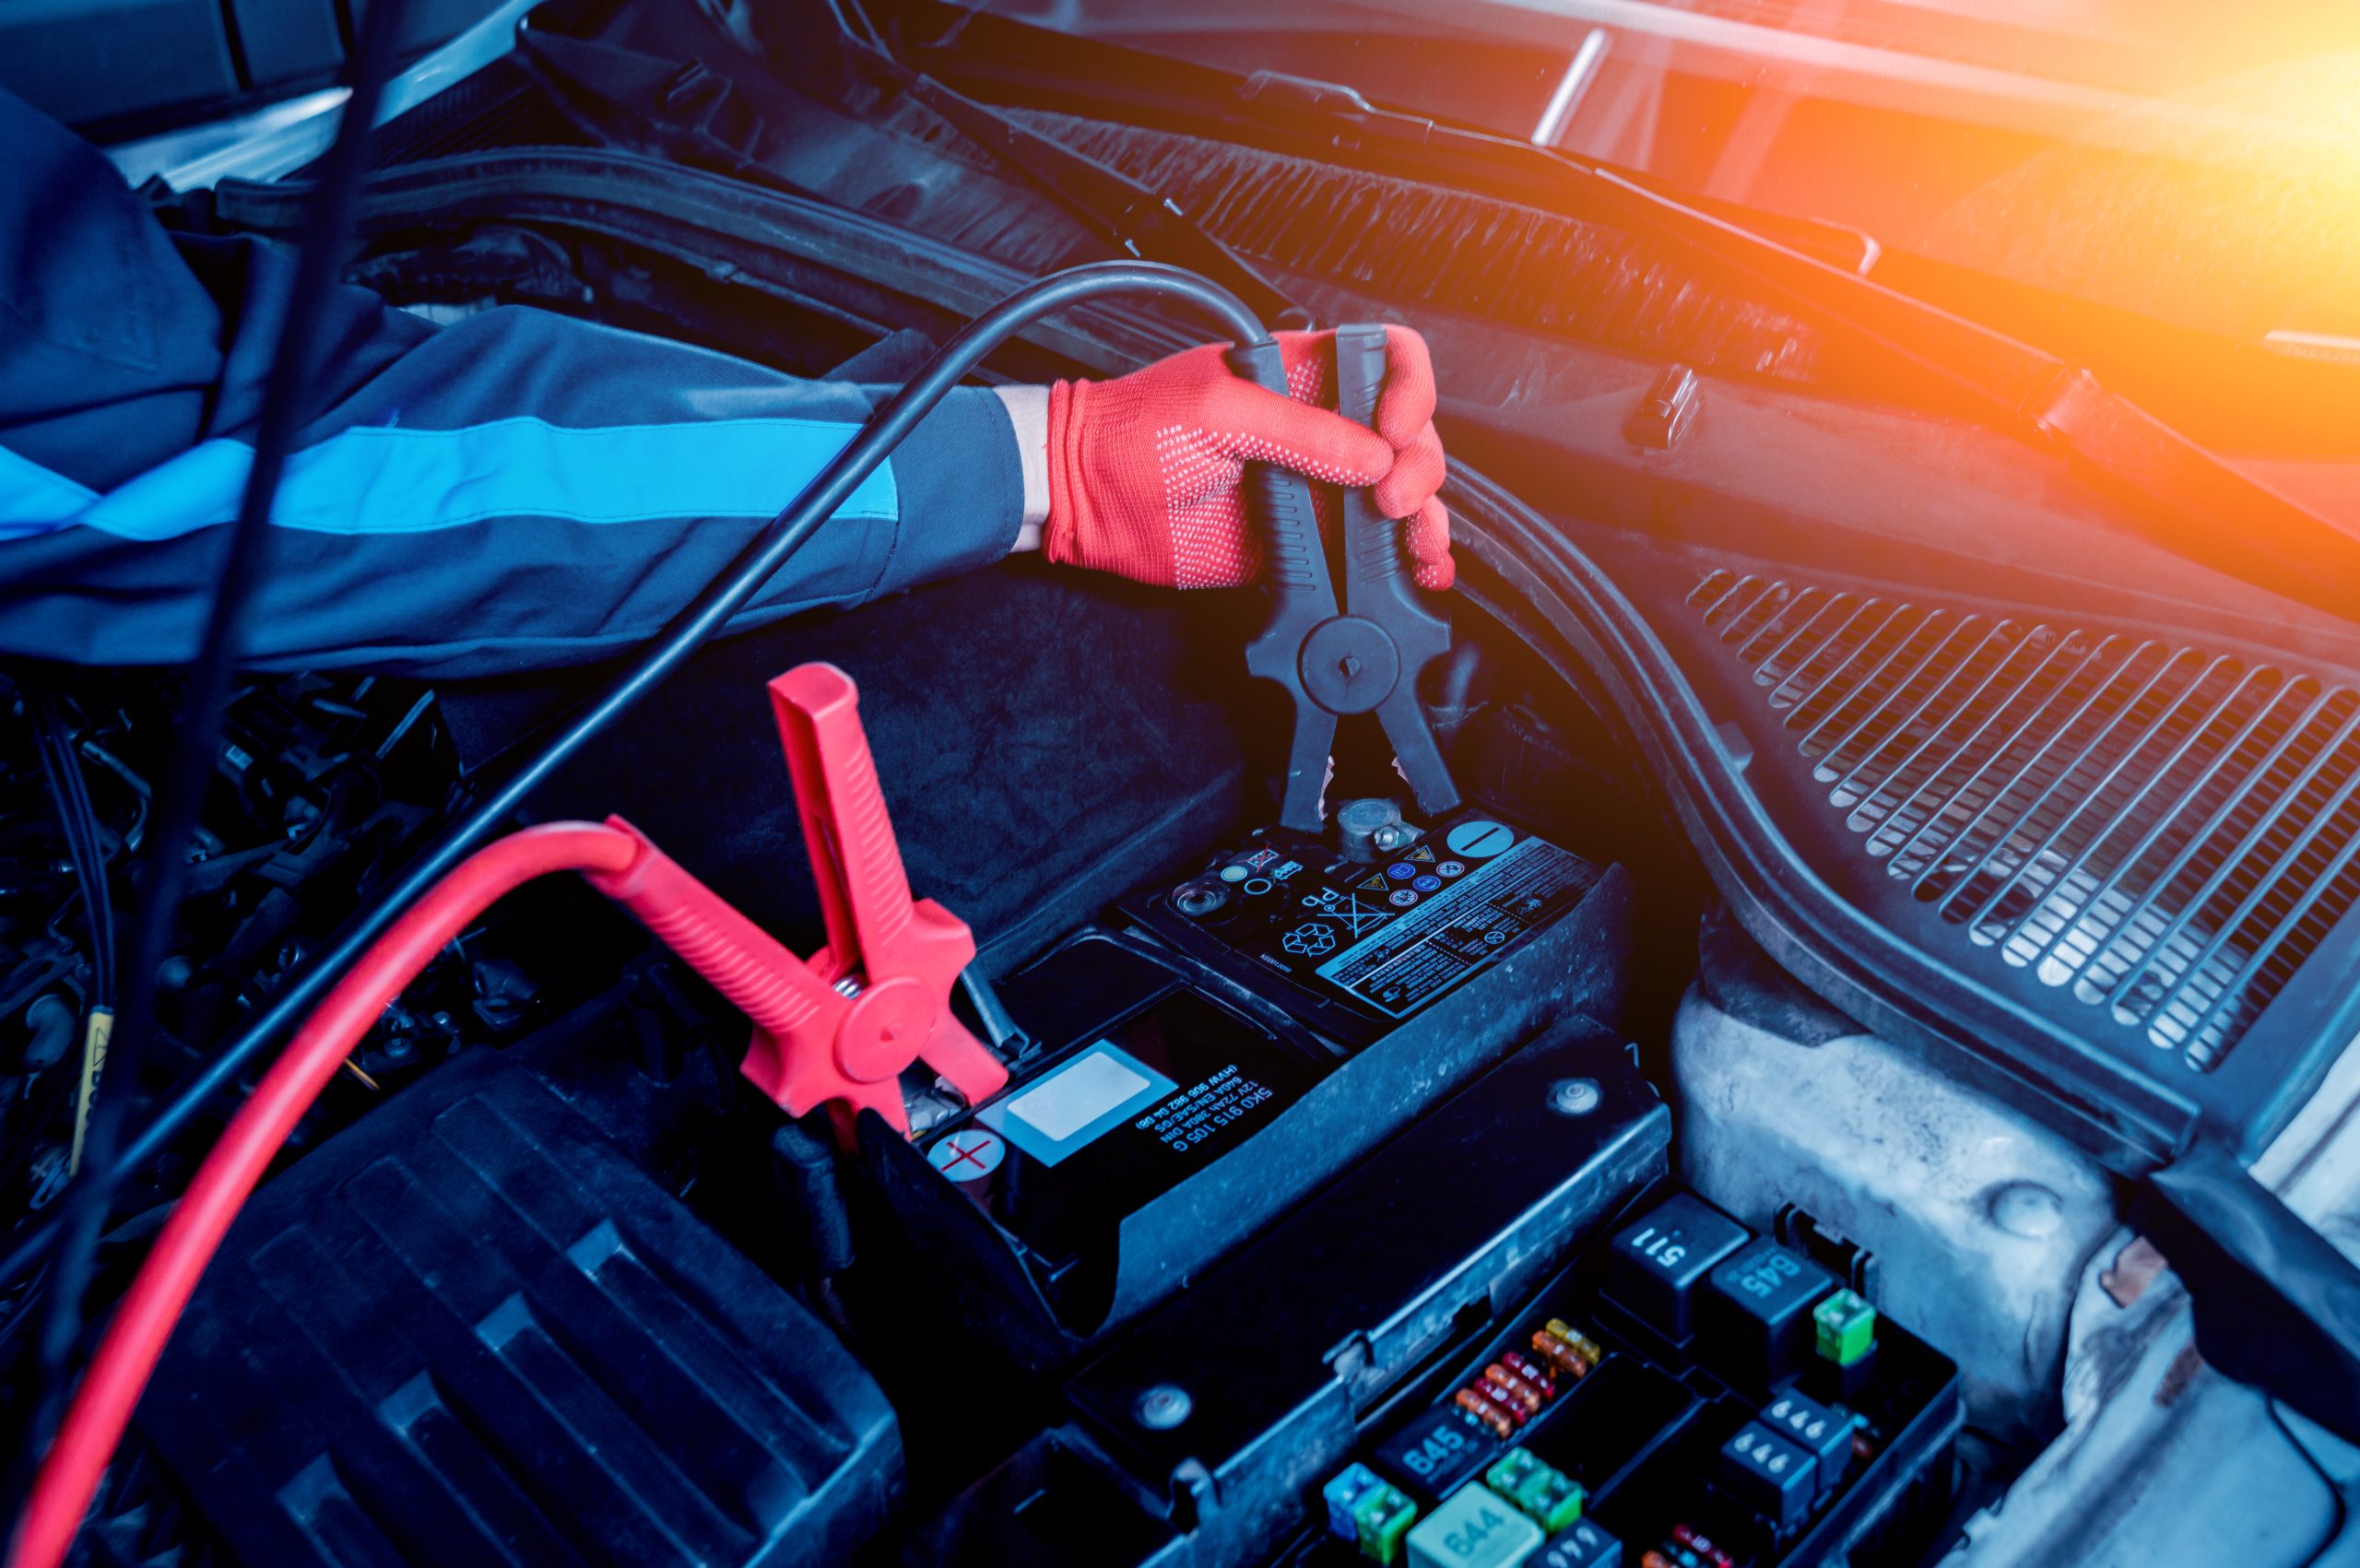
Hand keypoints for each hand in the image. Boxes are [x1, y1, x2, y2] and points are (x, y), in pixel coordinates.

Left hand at [1037, 326, 1453, 590]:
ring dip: (1423, 523)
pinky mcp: (1301, 544)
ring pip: (1397, 499)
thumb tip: (1373, 458)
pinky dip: (1399, 568)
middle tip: (1389, 500)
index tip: (1394, 427)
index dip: (1410, 387)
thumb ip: (1299, 431)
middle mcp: (1317, 428)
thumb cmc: (1133, 432)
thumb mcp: (1217, 410)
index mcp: (1301, 374)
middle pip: (1407, 437)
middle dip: (1419, 468)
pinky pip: (1362, 555)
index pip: (1386, 359)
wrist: (1087, 499)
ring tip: (1416, 547)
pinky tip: (1417, 576)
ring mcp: (1313, 488)